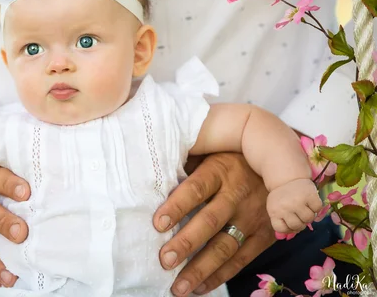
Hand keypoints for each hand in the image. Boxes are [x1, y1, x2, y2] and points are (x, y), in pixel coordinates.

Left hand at [153, 153, 275, 295]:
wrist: (282, 164)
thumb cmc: (231, 157)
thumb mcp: (211, 151)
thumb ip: (187, 164)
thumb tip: (152, 179)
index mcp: (220, 170)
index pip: (196, 189)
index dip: (177, 206)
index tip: (157, 224)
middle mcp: (238, 194)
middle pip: (209, 221)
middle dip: (186, 243)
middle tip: (165, 260)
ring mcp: (253, 217)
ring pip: (225, 247)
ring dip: (200, 269)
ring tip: (178, 287)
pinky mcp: (265, 235)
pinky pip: (241, 260)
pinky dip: (220, 276)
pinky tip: (199, 287)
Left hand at [267, 178, 321, 232]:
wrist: (286, 177)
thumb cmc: (281, 197)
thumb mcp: (275, 208)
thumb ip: (282, 221)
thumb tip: (294, 233)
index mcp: (274, 211)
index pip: (281, 229)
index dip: (287, 227)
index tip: (288, 220)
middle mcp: (285, 207)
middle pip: (297, 226)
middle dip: (300, 223)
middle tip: (299, 215)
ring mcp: (298, 201)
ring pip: (308, 219)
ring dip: (308, 216)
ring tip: (304, 208)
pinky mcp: (310, 195)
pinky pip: (317, 209)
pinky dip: (315, 207)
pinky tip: (309, 202)